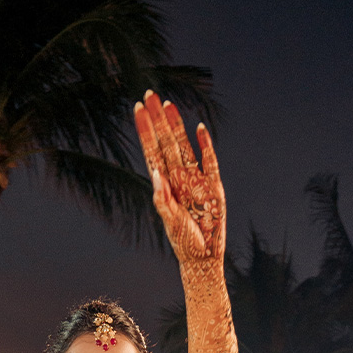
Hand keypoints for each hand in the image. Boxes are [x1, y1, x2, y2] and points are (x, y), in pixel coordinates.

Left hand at [134, 93, 224, 268]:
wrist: (205, 257)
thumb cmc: (185, 243)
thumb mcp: (171, 222)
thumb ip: (163, 200)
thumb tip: (156, 174)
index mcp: (165, 185)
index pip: (152, 150)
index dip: (145, 130)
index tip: (138, 109)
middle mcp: (179, 178)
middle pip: (167, 142)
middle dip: (158, 119)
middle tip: (150, 94)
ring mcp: (196, 179)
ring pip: (184, 146)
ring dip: (177, 126)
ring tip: (168, 104)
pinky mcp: (214, 186)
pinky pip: (209, 161)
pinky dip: (205, 146)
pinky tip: (199, 129)